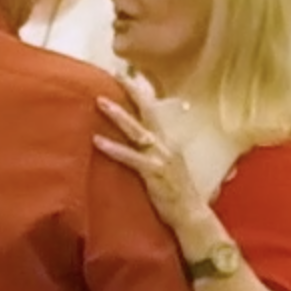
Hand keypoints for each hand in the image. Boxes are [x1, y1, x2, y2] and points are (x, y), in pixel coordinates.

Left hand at [93, 84, 203, 230]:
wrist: (193, 217)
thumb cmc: (180, 197)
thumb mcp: (171, 170)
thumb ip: (159, 156)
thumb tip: (148, 146)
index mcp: (169, 145)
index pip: (155, 113)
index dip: (144, 94)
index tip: (131, 74)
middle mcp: (167, 147)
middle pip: (149, 113)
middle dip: (134, 92)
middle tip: (118, 73)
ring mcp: (161, 160)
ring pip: (138, 131)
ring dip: (119, 115)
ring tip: (100, 101)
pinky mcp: (153, 174)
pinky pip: (131, 158)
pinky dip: (114, 149)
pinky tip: (97, 141)